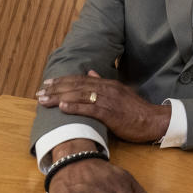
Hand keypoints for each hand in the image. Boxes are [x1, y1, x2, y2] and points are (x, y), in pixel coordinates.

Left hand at [37, 71, 170, 142]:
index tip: (47, 83)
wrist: (153, 120)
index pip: (81, 79)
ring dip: (59, 97)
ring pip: (80, 96)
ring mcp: (109, 101)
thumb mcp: (121, 91)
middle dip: (56, 88)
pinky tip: (62, 107)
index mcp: (108, 84)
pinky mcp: (111, 114)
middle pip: (77, 86)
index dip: (63, 81)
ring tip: (44, 100)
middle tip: (39, 91)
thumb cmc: (136, 109)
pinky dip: (75, 107)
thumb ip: (104, 83)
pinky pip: (90, 109)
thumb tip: (90, 72)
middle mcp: (107, 89)